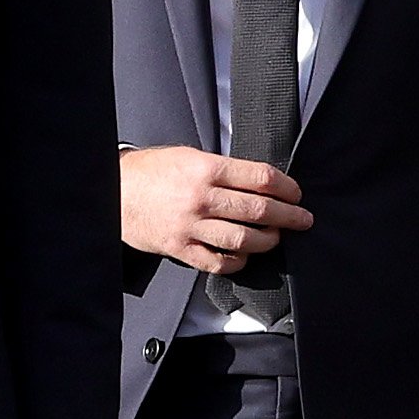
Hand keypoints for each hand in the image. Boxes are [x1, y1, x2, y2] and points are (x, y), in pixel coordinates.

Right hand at [119, 146, 311, 274]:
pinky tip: (245, 254)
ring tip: (276, 237)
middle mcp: (201, 198)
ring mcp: (191, 226)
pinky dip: (238, 261)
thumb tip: (261, 181)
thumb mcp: (189, 155)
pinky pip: (219, 262)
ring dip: (268, 240)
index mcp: (206, 168)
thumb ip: (223, 168)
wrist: (115, 192)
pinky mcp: (181, 249)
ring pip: (244, 240)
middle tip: (303, 219)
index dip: (287, 187)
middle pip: (259, 209)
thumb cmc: (153, 171)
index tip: (296, 193)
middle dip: (289, 216)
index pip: (260, 177)